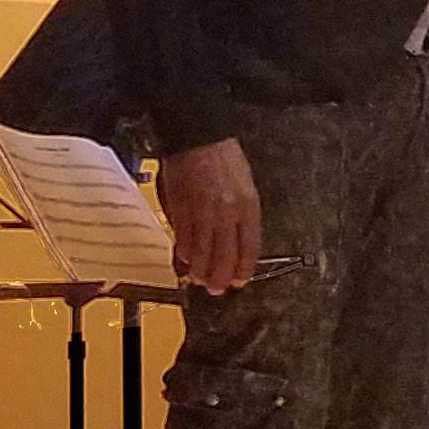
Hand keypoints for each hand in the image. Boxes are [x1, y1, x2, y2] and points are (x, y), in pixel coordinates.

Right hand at [159, 137, 260, 294]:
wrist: (198, 138)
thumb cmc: (224, 159)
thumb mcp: (245, 187)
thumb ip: (241, 216)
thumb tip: (235, 244)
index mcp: (247, 207)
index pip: (248, 248)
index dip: (243, 268)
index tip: (240, 281)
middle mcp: (225, 213)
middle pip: (224, 256)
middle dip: (221, 277)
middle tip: (218, 289)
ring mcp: (201, 213)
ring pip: (201, 253)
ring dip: (201, 271)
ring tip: (201, 281)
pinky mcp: (180, 210)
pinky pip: (183, 239)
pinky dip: (185, 253)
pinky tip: (187, 261)